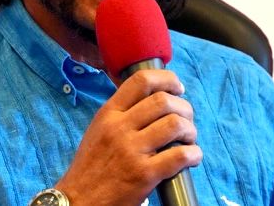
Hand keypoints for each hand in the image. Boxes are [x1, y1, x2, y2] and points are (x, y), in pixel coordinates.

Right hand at [54, 69, 202, 205]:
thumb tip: (156, 98)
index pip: (141, 80)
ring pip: (175, 125)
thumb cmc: (92, 166)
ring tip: (189, 139)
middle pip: (163, 101)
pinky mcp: (144, 175)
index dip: (167, 79)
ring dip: (190, 130)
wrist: (79, 200)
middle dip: (184, 107)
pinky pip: (179, 156)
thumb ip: (122, 113)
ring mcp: (132, 151)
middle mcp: (119, 128)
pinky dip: (193, 154)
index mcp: (108, 113)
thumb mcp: (99, 129)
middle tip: (186, 119)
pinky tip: (192, 157)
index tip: (177, 88)